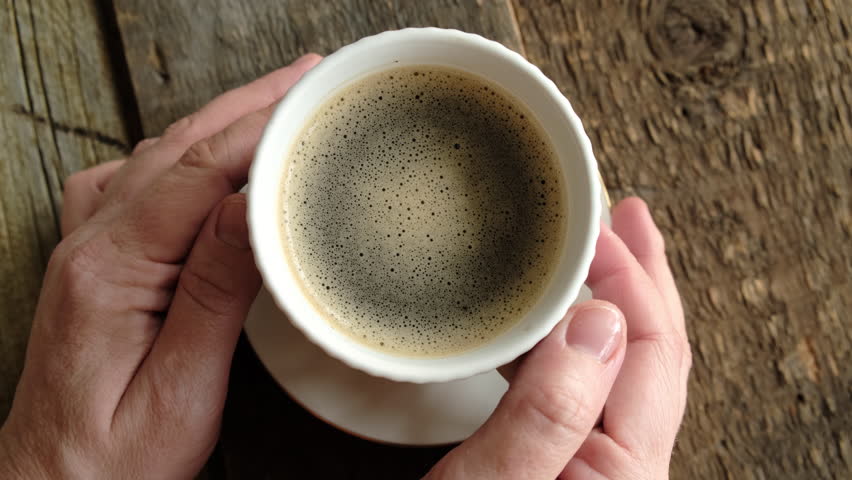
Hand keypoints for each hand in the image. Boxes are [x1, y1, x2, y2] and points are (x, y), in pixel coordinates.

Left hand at [0, 54, 321, 478]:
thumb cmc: (114, 460)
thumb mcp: (178, 390)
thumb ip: (212, 294)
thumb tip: (251, 210)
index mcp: (109, 272)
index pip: (196, 175)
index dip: (258, 130)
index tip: (310, 100)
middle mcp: (89, 245)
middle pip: (177, 149)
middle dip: (248, 106)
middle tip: (306, 77)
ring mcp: (85, 249)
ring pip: (157, 157)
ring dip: (219, 123)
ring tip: (273, 102)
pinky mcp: (93, 263)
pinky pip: (134, 183)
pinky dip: (181, 154)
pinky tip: (204, 157)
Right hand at [426, 198, 690, 478]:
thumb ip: (550, 412)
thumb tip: (597, 322)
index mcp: (625, 474)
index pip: (651, 351)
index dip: (628, 277)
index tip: (595, 231)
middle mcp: (627, 470)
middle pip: (655, 353)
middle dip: (642, 276)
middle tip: (629, 219)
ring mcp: (600, 468)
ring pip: (624, 367)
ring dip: (612, 301)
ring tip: (602, 255)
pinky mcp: (569, 467)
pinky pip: (587, 386)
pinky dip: (572, 339)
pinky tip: (553, 319)